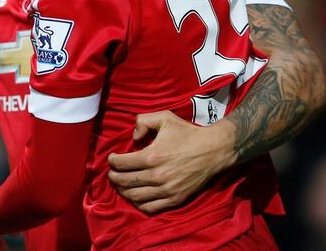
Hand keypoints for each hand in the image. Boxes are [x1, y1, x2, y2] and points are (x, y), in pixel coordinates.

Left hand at [107, 111, 235, 213]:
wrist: (213, 150)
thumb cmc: (188, 133)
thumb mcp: (165, 118)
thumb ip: (143, 121)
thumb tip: (133, 137)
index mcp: (152, 156)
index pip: (122, 163)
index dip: (112, 161)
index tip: (111, 158)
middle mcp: (157, 176)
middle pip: (125, 181)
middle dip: (114, 177)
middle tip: (112, 172)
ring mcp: (166, 190)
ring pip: (135, 196)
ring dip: (123, 191)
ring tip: (121, 184)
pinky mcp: (175, 199)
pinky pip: (150, 207)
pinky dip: (138, 203)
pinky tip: (135, 196)